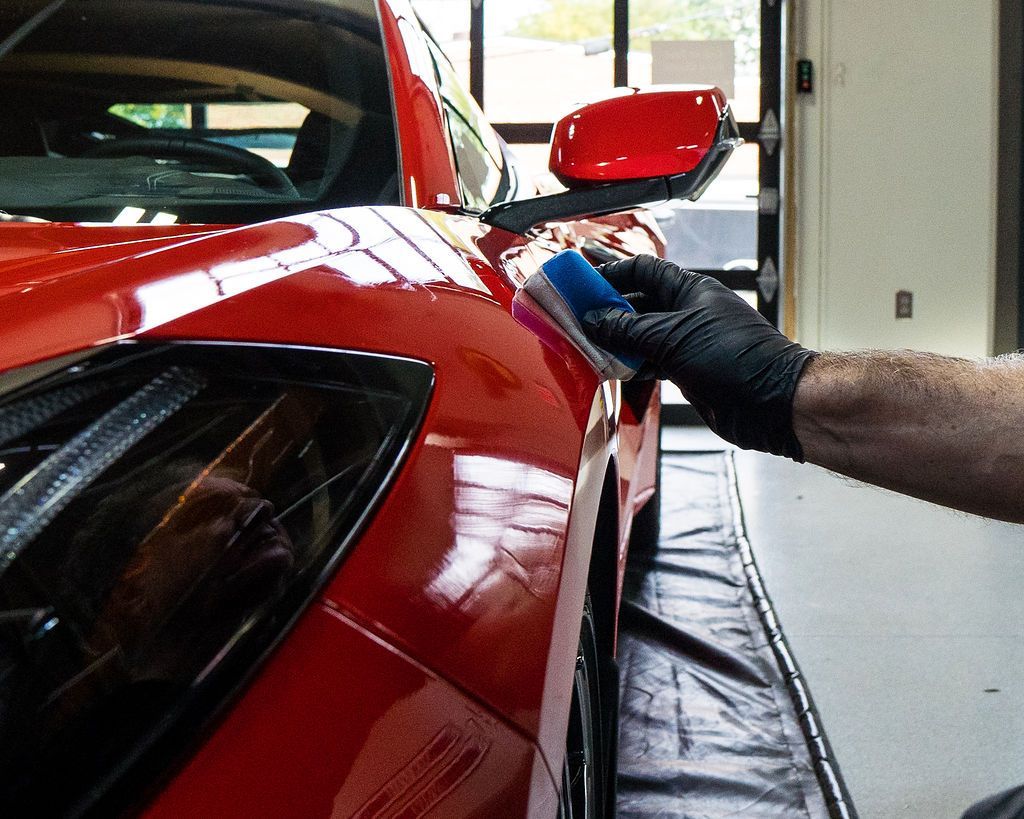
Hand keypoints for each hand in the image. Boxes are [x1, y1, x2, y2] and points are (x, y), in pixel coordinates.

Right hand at [582, 254, 816, 459]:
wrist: (772, 403)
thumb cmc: (737, 359)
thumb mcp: (672, 337)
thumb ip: (629, 329)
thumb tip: (596, 320)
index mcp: (690, 290)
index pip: (642, 270)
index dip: (611, 273)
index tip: (582, 282)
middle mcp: (688, 312)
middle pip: (638, 304)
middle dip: (608, 311)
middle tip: (577, 319)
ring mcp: (687, 342)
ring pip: (641, 336)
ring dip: (616, 342)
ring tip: (589, 347)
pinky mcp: (687, 370)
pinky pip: (650, 361)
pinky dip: (631, 365)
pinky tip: (614, 370)